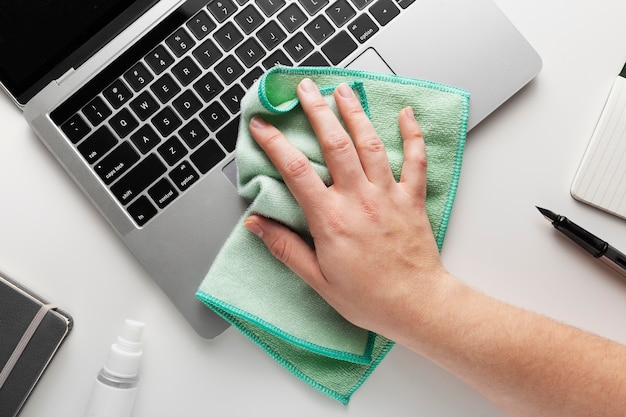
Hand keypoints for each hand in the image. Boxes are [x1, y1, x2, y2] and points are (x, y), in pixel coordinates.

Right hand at [243, 78, 452, 337]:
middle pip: (335, 144)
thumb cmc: (368, 297)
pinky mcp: (411, 198)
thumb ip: (285, 247)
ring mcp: (388, 195)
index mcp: (330, 219)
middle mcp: (359, 199)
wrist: (416, 305)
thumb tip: (256, 223)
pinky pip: (414, 159)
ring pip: (370, 143)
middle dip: (317, 111)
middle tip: (305, 88)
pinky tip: (406, 114)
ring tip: (343, 89)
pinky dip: (411, 134)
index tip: (262, 125)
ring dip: (355, 113)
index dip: (275, 143)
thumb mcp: (317, 279)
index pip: (296, 171)